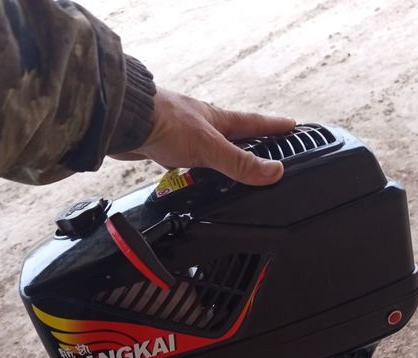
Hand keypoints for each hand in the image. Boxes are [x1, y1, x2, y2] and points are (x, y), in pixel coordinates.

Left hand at [112, 88, 295, 185]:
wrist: (124, 122)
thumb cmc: (164, 123)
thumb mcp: (210, 147)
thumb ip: (240, 163)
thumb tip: (273, 172)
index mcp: (218, 120)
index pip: (255, 123)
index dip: (275, 126)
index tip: (292, 126)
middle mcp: (203, 125)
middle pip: (233, 136)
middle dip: (249, 143)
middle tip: (264, 148)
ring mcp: (183, 135)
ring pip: (208, 150)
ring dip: (219, 160)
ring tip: (229, 172)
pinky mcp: (164, 147)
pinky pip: (185, 161)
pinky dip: (192, 170)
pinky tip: (189, 177)